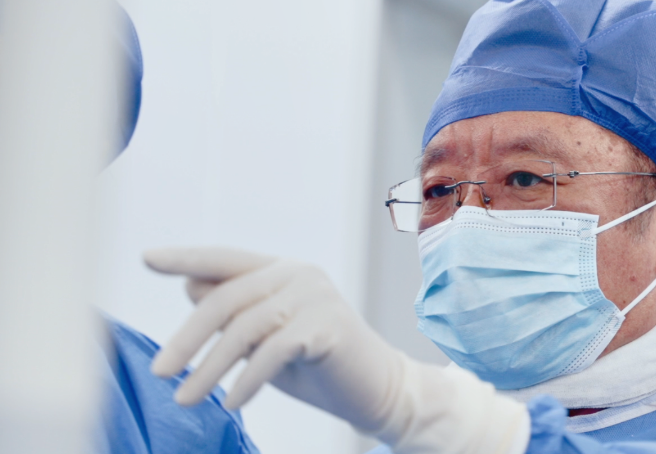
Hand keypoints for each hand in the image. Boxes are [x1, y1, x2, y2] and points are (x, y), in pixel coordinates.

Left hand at [144, 247, 528, 453]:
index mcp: (282, 270)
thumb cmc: (319, 366)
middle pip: (226, 298)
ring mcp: (316, 296)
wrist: (378, 390)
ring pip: (245, 328)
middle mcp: (298, 273)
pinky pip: (272, 351)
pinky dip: (246, 380)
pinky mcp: (327, 325)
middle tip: (160, 371)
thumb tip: (189, 288)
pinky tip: (232, 402)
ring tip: (186, 398)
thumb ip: (235, 315)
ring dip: (209, 368)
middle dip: (188, 338)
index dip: (185, 258)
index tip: (147, 258)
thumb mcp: (266, 339)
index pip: (225, 259)